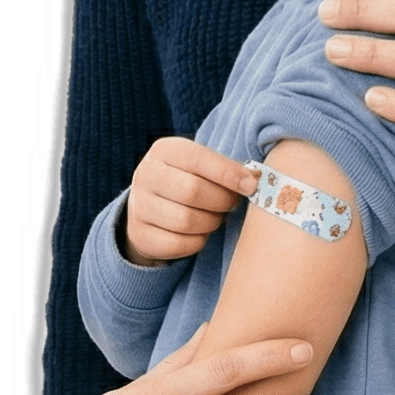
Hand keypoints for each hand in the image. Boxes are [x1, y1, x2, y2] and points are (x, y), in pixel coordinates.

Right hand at [120, 137, 255, 262]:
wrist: (152, 206)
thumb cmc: (189, 180)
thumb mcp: (202, 165)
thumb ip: (226, 168)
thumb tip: (255, 180)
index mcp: (164, 151)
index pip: (198, 159)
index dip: (228, 173)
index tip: (251, 185)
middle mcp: (146, 175)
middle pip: (192, 191)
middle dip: (221, 201)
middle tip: (232, 204)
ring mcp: (139, 206)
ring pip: (185, 220)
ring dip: (211, 222)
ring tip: (216, 217)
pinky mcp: (140, 235)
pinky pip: (178, 244)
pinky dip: (198, 241)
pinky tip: (200, 232)